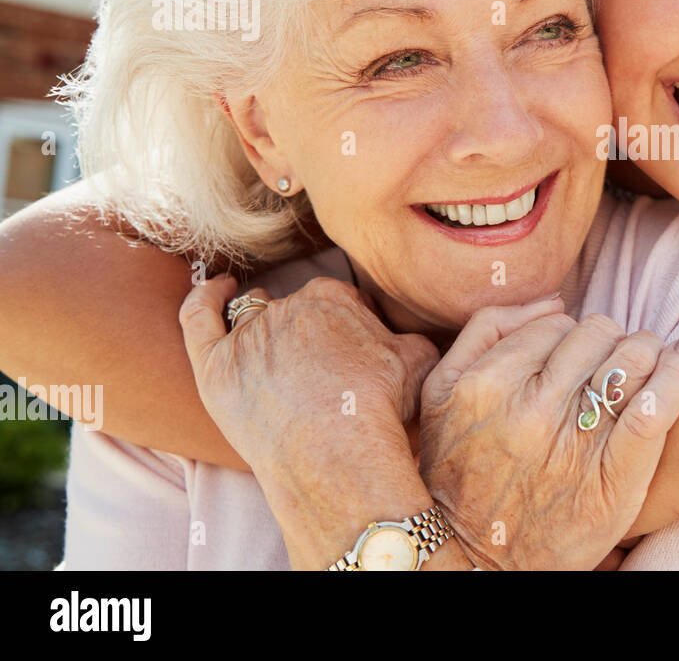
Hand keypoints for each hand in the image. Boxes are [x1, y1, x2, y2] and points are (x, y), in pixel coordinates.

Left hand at [179, 275, 443, 567]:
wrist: (337, 453)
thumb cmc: (379, 408)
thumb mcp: (418, 359)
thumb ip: (408, 338)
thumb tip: (406, 339)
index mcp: (332, 298)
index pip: (338, 300)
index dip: (347, 324)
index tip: (354, 350)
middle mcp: (287, 307)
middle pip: (294, 311)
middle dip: (308, 333)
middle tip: (322, 371)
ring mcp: (246, 336)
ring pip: (251, 317)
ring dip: (262, 325)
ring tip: (275, 351)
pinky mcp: (215, 366)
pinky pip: (198, 316)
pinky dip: (205, 297)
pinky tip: (218, 288)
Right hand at [417, 302, 678, 569]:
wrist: (477, 563)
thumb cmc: (460, 475)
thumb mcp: (440, 398)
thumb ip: (485, 334)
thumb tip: (552, 301)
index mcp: (486, 385)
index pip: (557, 324)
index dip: (573, 333)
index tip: (579, 353)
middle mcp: (530, 411)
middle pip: (598, 335)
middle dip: (612, 338)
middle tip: (617, 355)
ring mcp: (574, 447)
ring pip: (632, 360)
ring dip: (648, 349)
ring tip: (654, 356)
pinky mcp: (613, 481)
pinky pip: (657, 410)